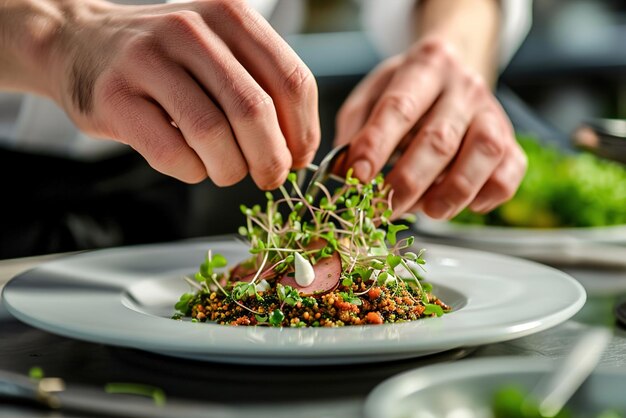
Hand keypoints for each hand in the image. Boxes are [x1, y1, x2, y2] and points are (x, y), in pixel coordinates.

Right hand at [47, 0, 319, 188]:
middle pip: (254, 110)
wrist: (82, 43)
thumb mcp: (222, 53)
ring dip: (230, 169)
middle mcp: (190, 29)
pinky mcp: (115, 97)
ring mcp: (147, 60)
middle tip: (270, 177)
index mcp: (230, 15)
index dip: (303, 132)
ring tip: (227, 171)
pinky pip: (171, 153)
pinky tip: (192, 165)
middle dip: (272, 158)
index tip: (299, 158)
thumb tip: (299, 149)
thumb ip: (263, 89)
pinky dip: (192, 172)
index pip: (291, 81)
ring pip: (212, 134)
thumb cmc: (169, 61)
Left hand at [335, 37, 526, 218]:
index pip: (400, 107)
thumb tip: (344, 172)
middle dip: (407, 182)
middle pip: (439, 139)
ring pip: (483, 154)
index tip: (357, 177)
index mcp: (425, 65)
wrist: (454, 74)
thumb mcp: (372, 94)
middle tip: (383, 209)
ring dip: (452, 192)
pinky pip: (509, 172)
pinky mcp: (512, 141)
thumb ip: (355, 129)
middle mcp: (464, 86)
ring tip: (428, 212)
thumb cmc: (406, 92)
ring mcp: (493, 113)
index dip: (377, 145)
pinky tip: (463, 205)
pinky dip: (487, 195)